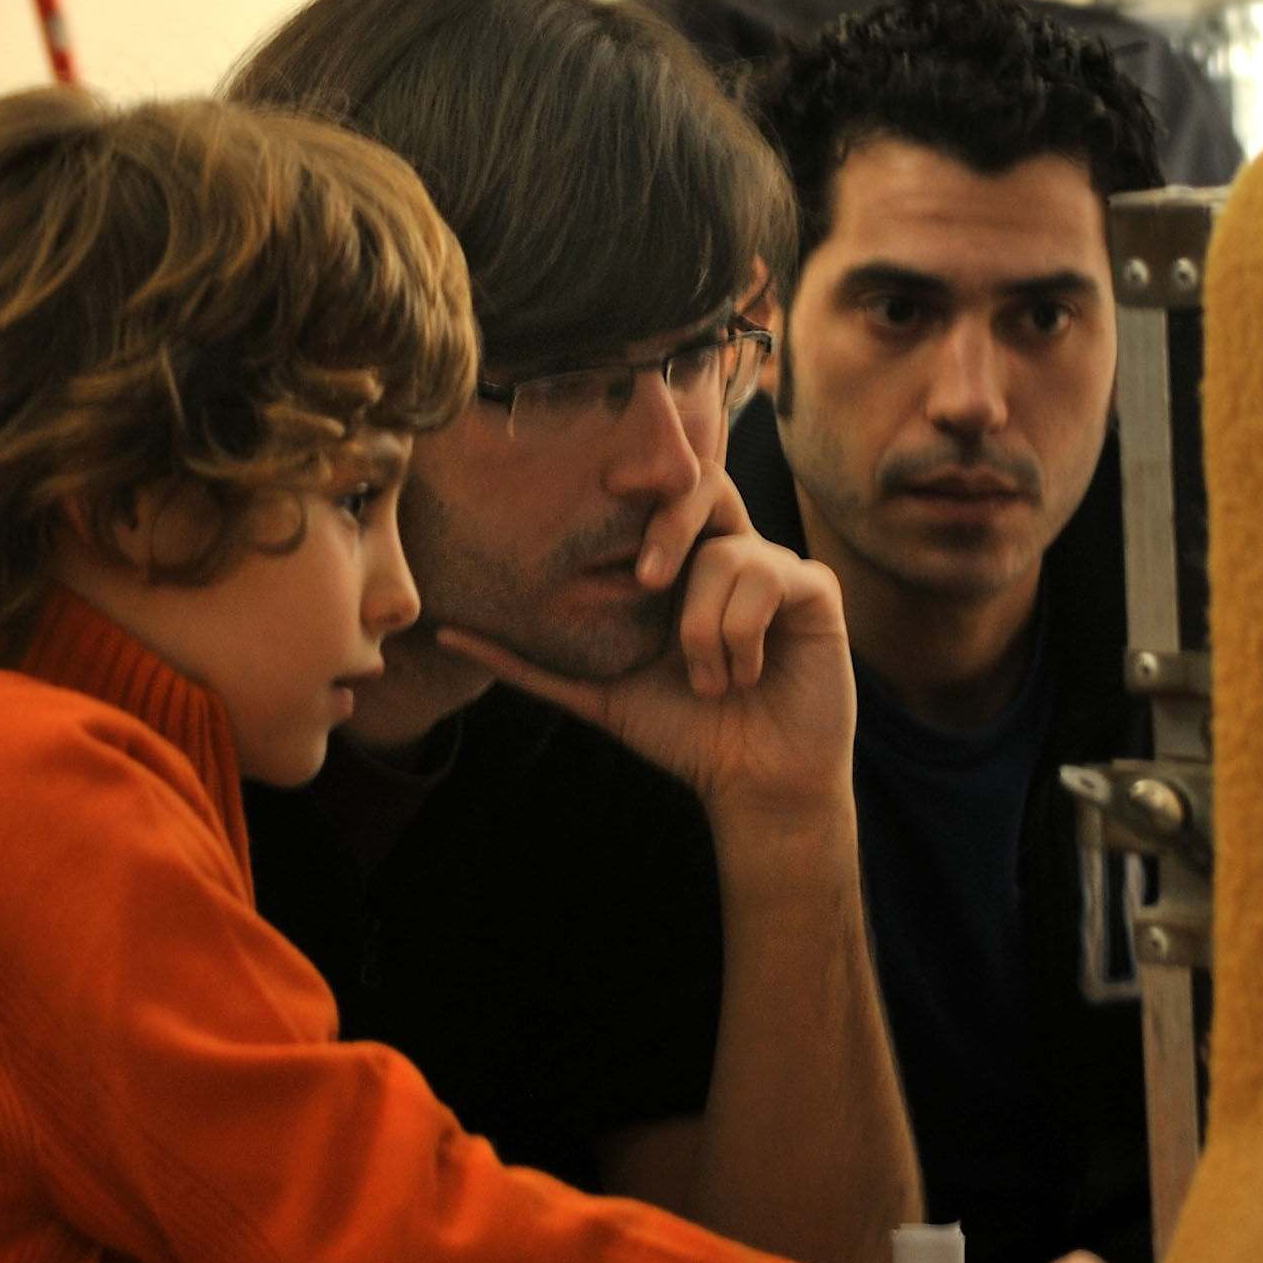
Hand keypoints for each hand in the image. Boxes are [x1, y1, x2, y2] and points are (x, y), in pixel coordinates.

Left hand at [436, 466, 854, 821]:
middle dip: (669, 523)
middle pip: (705, 487)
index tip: (608, 483)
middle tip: (647, 581)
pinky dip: (742, 633)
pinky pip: (768, 577)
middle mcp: (730, 556)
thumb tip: (447, 634)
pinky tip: (746, 675)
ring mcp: (776, 568)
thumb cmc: (683, 735)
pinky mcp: (815, 590)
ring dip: (702, 628)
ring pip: (726, 554)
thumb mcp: (595, 694)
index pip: (663, 498)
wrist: (752, 785)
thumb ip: (528, 663)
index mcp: (683, 569)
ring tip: (707, 683)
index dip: (645, 477)